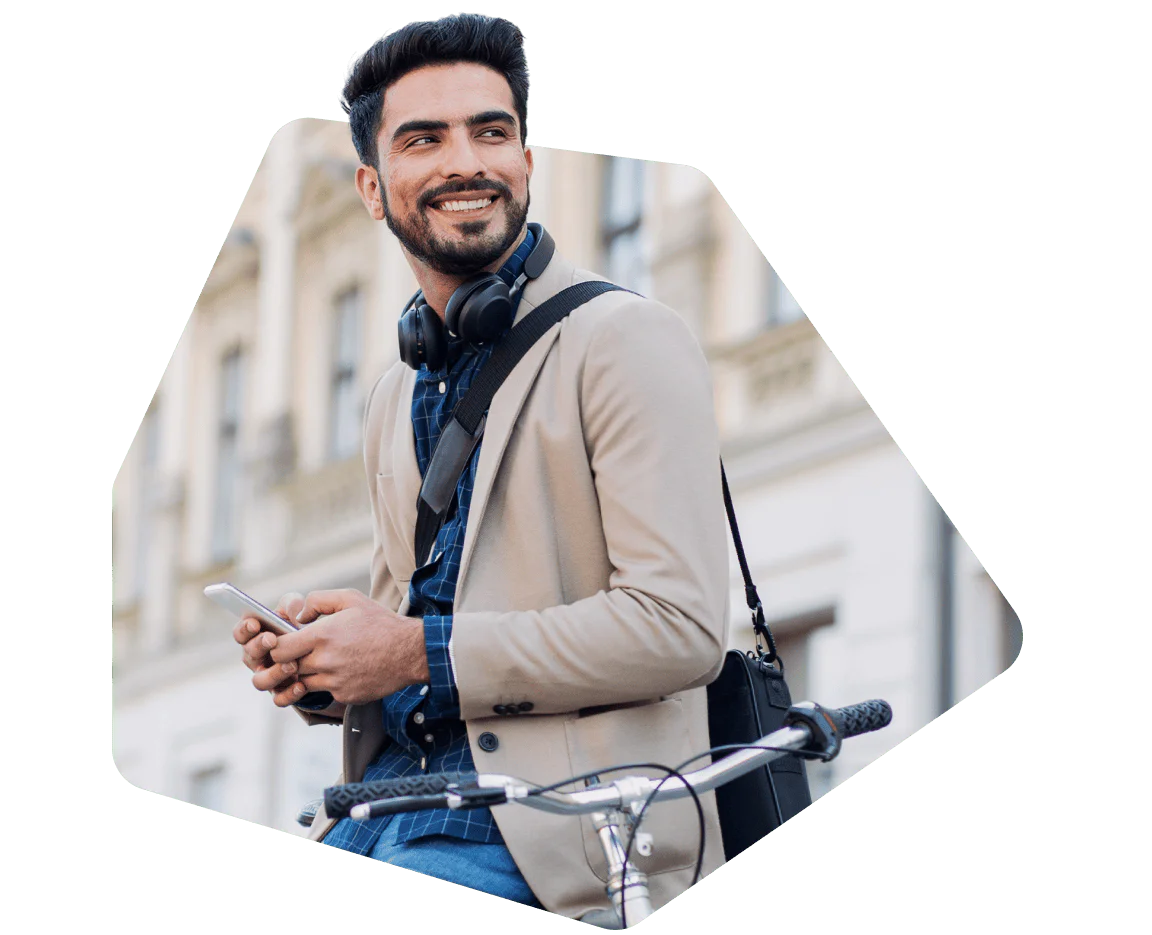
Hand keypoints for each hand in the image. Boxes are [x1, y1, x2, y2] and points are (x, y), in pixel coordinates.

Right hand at [232, 592, 306, 700]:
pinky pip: (279, 699)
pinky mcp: (282, 692)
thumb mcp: (295, 610)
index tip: (254, 623)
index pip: (240, 634)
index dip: (244, 629)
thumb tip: (294, 610)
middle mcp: (256, 659)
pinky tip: (301, 685)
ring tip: (291, 665)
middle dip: (259, 647)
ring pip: (260, 682)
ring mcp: (268, 677)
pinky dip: (289, 694)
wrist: (318, 651)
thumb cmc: (297, 626)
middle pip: (248, 656)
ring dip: (274, 673)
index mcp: (255, 637)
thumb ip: (292, 605)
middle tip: (272, 639)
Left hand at [264, 589, 429, 706]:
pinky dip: (329, 682)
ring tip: (326, 659)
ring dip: (308, 673)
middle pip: (288, 668)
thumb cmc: (380, 623)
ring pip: (304, 682)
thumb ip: (317, 600)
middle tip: (300, 652)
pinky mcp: (345, 696)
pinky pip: (325, 692)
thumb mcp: (350, 598)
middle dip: (291, 660)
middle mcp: (324, 662)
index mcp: (322, 636)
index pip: (278, 649)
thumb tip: (297, 616)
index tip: (284, 642)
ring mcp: (334, 682)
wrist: (410, 652)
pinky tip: (345, 669)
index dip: (276, 647)